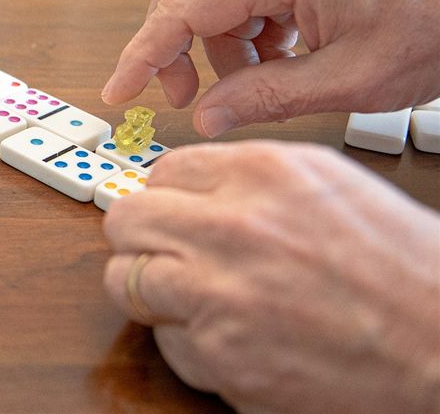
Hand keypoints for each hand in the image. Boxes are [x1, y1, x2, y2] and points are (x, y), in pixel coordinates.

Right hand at [101, 0, 439, 137]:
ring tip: (250, 83)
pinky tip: (277, 58)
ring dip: (213, 41)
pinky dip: (243, 28)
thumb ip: (268, 97)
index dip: (144, 52)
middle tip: (185, 96)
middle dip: (171, 45)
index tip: (120, 88)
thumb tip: (207, 116)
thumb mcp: (352, 80)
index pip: (183, 5)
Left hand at [102, 141, 439, 412]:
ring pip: (126, 282)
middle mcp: (230, 227)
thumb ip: (248, 179)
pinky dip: (192, 345)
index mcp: (259, 174)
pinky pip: (167, 343)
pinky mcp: (220, 356)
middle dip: (141, 238)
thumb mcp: (327, 184)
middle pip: (126, 221)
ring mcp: (219, 296)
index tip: (173, 214)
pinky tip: (235, 338)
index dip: (166, 197)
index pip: (160, 171)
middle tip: (164, 254)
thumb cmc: (401, 266)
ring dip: (153, 292)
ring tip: (196, 299)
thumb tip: (185, 187)